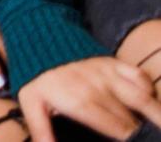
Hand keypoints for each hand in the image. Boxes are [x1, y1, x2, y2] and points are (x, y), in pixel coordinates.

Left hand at [18, 57, 160, 141]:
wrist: (41, 48)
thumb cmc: (42, 83)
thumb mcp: (32, 104)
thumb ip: (40, 127)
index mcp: (78, 99)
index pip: (113, 125)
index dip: (127, 136)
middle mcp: (97, 85)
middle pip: (129, 116)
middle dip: (142, 131)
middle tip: (150, 138)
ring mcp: (107, 72)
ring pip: (141, 97)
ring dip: (155, 114)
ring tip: (160, 128)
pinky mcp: (114, 63)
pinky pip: (139, 76)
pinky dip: (149, 90)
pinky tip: (152, 104)